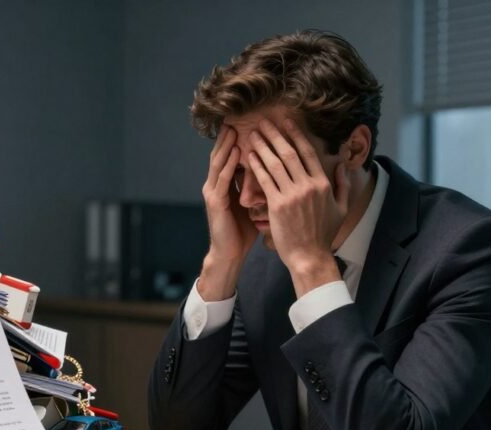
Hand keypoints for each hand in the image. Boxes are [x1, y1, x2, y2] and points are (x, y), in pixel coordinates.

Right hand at [197, 126, 256, 300]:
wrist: (230, 253)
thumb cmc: (243, 231)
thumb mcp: (254, 203)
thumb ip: (259, 186)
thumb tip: (277, 171)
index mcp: (226, 184)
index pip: (232, 156)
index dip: (239, 138)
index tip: (251, 122)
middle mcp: (216, 184)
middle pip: (222, 154)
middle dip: (229, 135)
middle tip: (237, 115)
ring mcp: (213, 192)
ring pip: (219, 162)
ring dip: (227, 144)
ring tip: (235, 126)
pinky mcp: (215, 202)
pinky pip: (222, 178)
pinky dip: (229, 163)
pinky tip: (237, 151)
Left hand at [247, 119, 349, 295]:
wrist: (310, 257)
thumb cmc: (323, 235)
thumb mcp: (340, 208)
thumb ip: (343, 185)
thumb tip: (342, 164)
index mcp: (324, 183)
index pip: (308, 152)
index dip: (296, 135)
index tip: (286, 122)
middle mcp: (309, 185)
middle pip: (289, 153)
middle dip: (275, 135)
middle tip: (264, 121)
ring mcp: (293, 195)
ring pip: (275, 163)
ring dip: (263, 146)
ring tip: (253, 134)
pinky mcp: (278, 205)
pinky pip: (265, 180)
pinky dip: (256, 166)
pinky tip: (249, 156)